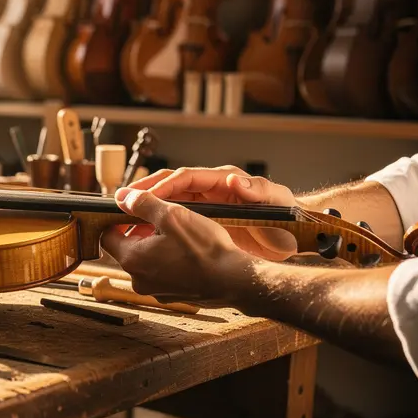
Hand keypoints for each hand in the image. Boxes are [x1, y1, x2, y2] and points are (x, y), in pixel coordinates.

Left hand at [101, 189, 253, 305]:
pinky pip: (162, 274)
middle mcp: (138, 280)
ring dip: (156, 247)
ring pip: (146, 262)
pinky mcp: (172, 296)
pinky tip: (188, 253)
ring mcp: (155, 291)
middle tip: (162, 221)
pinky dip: (169, 262)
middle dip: (140, 233)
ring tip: (178, 236)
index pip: (107, 237)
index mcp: (132, 259)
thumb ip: (143, 204)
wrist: (234, 280)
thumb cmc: (205, 249)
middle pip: (127, 249)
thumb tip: (122, 196)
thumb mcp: (173, 215)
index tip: (133, 212)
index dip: (118, 221)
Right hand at [122, 166, 298, 260]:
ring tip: (125, 220)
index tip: (142, 194)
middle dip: (144, 191)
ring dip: (146, 209)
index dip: (162, 184)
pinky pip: (176, 222)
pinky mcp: (206, 224)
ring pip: (169, 204)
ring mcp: (207, 207)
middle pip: (170, 185)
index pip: (185, 177)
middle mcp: (211, 191)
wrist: (296, 240)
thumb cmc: (288, 218)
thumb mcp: (276, 202)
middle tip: (121, 200)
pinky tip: (144, 238)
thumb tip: (236, 179)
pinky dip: (158, 227)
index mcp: (223, 181)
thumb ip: (257, 190)